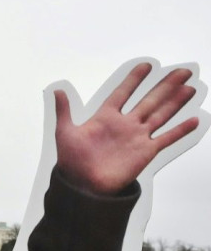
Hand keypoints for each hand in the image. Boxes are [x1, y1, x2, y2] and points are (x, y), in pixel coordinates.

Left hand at [55, 62, 198, 194]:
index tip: (146, 65)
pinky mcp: (145, 152)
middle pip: (149, 100)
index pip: (123, 92)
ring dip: (175, 102)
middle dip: (165, 85)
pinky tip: (194, 120)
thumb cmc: (72, 161)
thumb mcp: (65, 132)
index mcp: (105, 117)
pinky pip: (166, 138)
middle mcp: (124, 125)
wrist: (82, 185)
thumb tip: (57, 89)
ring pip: (161, 115)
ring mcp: (136, 137)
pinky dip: (180, 130)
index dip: (134, 79)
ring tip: (190, 88)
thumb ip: (63, 110)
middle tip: (182, 71)